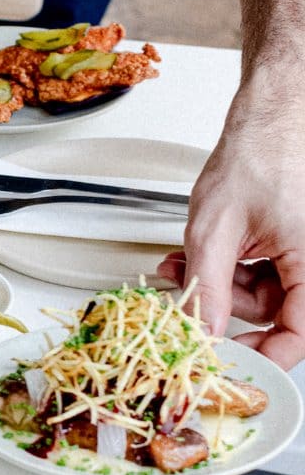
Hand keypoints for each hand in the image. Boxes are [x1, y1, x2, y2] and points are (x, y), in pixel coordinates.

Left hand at [157, 99, 304, 369]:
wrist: (269, 115)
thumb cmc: (259, 154)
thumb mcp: (216, 228)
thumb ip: (209, 286)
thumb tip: (201, 331)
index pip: (301, 334)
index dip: (265, 354)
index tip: (229, 360)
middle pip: (275, 313)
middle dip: (223, 304)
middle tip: (184, 295)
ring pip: (262, 292)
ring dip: (218, 282)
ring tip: (181, 263)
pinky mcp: (293, 241)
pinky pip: (262, 269)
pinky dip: (228, 264)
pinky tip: (197, 252)